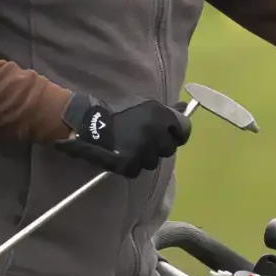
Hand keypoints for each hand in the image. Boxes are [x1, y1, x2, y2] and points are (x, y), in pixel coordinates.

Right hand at [57, 93, 191, 176]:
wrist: (88, 120)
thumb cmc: (118, 109)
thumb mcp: (145, 104)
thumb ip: (167, 110)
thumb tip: (186, 109)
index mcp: (161, 116)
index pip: (184, 130)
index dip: (175, 133)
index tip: (167, 133)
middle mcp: (155, 134)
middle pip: (168, 149)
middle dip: (158, 146)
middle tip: (143, 140)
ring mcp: (143, 151)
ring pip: (153, 161)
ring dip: (144, 157)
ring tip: (129, 147)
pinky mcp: (130, 164)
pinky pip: (137, 170)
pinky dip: (130, 166)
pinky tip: (121, 155)